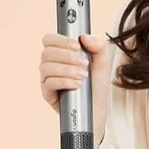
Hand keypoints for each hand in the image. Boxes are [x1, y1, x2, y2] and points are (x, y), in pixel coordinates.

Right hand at [39, 32, 110, 148]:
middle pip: (47, 52)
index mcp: (61, 54)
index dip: (61, 40)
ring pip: (46, 67)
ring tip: (83, 76)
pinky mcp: (47, 94)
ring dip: (67, 69)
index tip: (77, 45)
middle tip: (84, 63)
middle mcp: (51, 65)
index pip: (49, 39)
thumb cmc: (96, 87)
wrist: (97, 111)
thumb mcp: (102, 65)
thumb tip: (85, 36)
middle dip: (67, 56)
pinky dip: (65, 81)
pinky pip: (49, 83)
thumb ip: (98, 47)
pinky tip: (77, 84)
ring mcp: (47, 79)